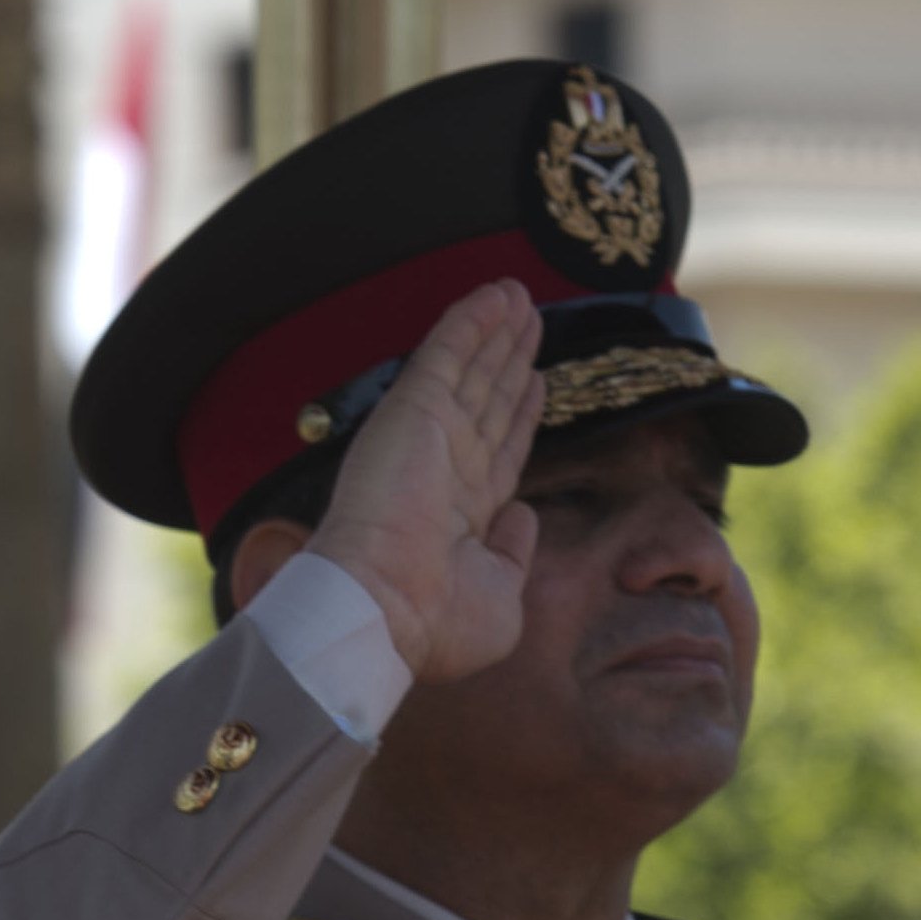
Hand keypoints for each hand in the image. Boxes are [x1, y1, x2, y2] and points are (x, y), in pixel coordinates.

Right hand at [308, 280, 545, 682]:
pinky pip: (448, 355)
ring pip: (472, 371)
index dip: (520, 415)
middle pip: (489, 403)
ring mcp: (430, 437)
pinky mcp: (414, 412)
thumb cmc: (437, 623)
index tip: (537, 382)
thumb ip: (516, 552)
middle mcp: (448, 470)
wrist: (383, 612)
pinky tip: (494, 296)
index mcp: (464, 517)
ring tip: (519, 296)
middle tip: (531, 322)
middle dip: (509, 362)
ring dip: (496, 332)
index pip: (500, 452)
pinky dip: (469, 323)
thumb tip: (525, 513)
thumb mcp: (502, 598)